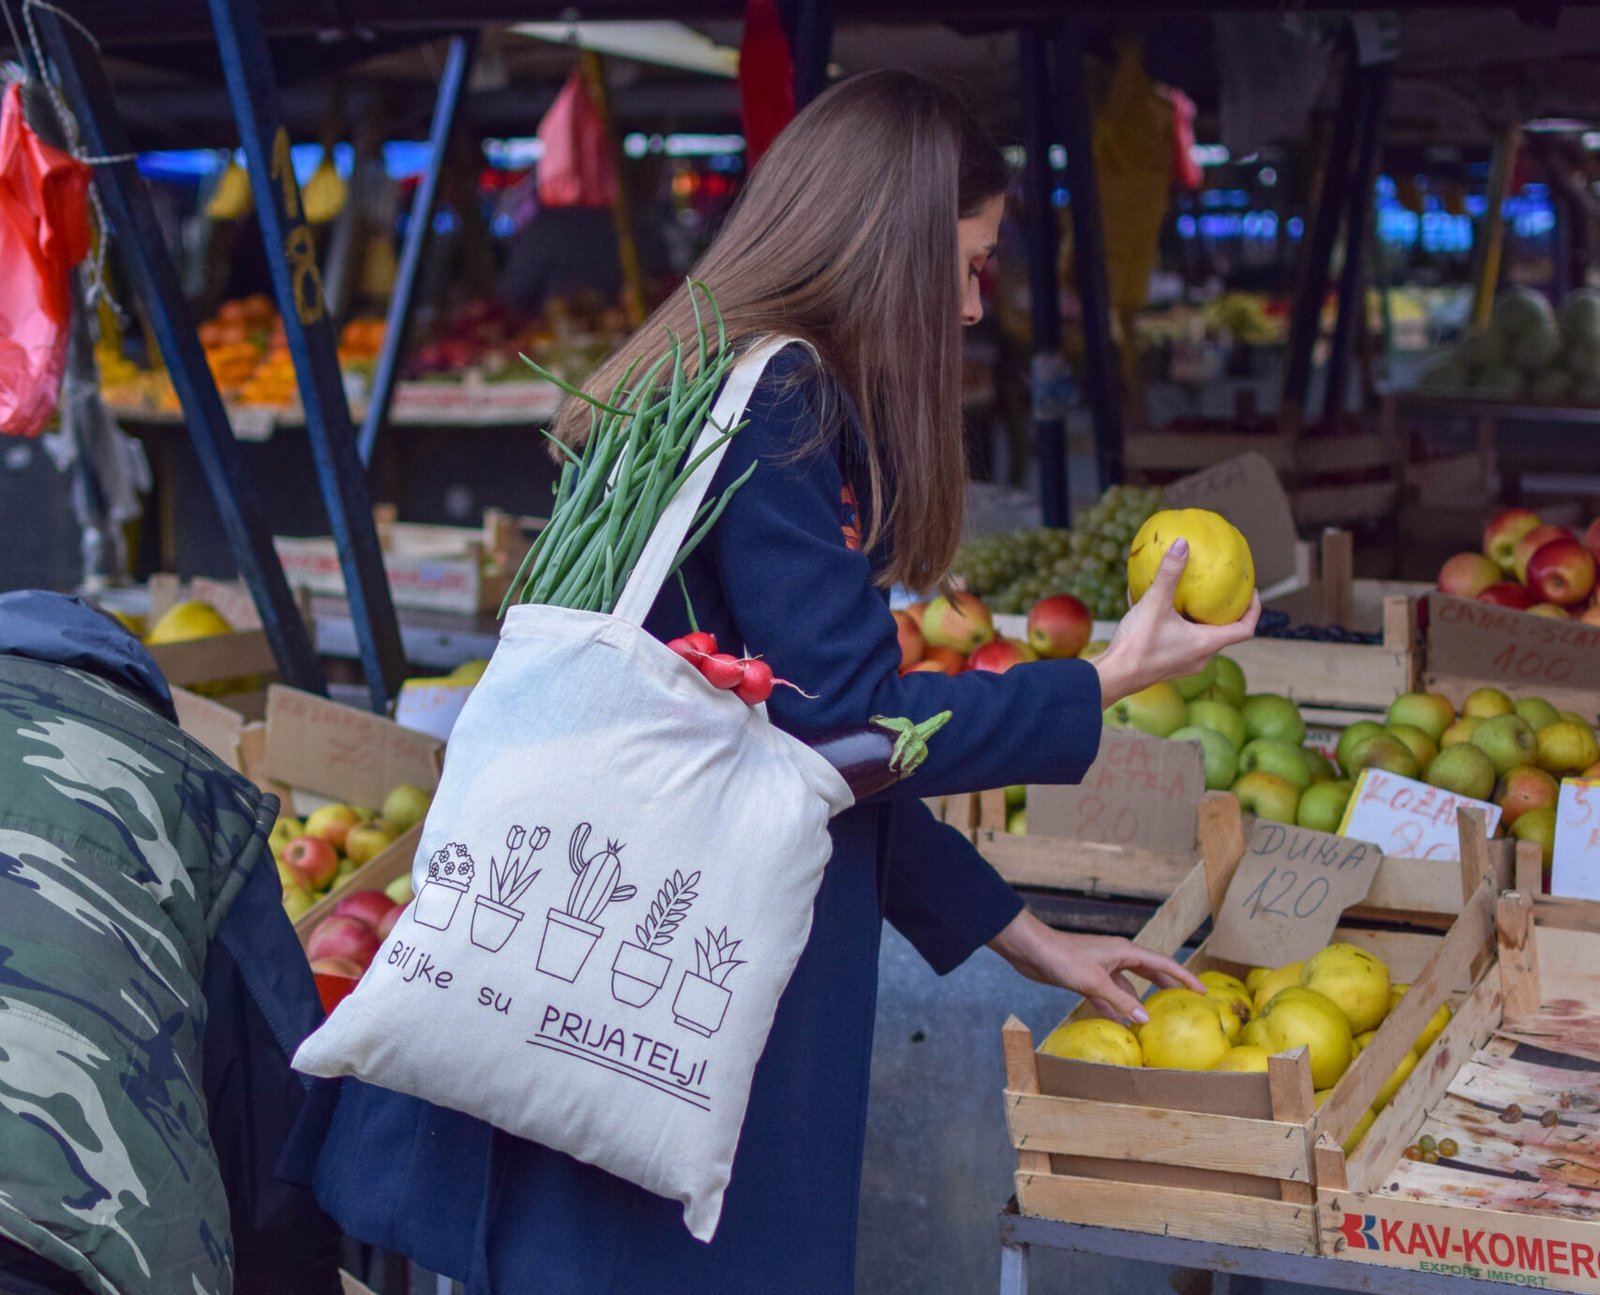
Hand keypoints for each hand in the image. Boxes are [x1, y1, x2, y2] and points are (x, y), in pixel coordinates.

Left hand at [987, 909, 1202, 1023]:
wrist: (1031, 950)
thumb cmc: (1063, 958)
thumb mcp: (1094, 982)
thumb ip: (1120, 1001)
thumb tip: (1145, 1018)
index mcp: (1125, 951)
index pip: (1163, 964)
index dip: (1184, 977)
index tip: (1202, 990)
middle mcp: (1117, 958)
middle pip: (1149, 974)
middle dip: (1165, 987)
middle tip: (1184, 1003)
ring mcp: (1102, 968)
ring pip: (1127, 988)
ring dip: (1137, 1003)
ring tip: (1153, 1021)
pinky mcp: (1087, 978)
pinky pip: (1109, 996)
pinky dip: (1115, 1008)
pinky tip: (1122, 1024)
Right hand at [1092, 539, 1259, 706]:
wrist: (1113, 676)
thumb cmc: (1138, 644)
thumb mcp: (1154, 604)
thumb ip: (1169, 574)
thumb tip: (1182, 544)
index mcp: (1206, 644)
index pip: (1245, 629)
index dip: (1254, 609)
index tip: (1251, 591)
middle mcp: (1201, 657)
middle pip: (1223, 633)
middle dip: (1222, 612)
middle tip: (1219, 591)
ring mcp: (1184, 664)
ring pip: (1200, 637)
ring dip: (1197, 618)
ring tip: (1189, 597)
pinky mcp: (1167, 665)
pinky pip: (1179, 641)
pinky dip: (1176, 625)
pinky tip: (1156, 607)